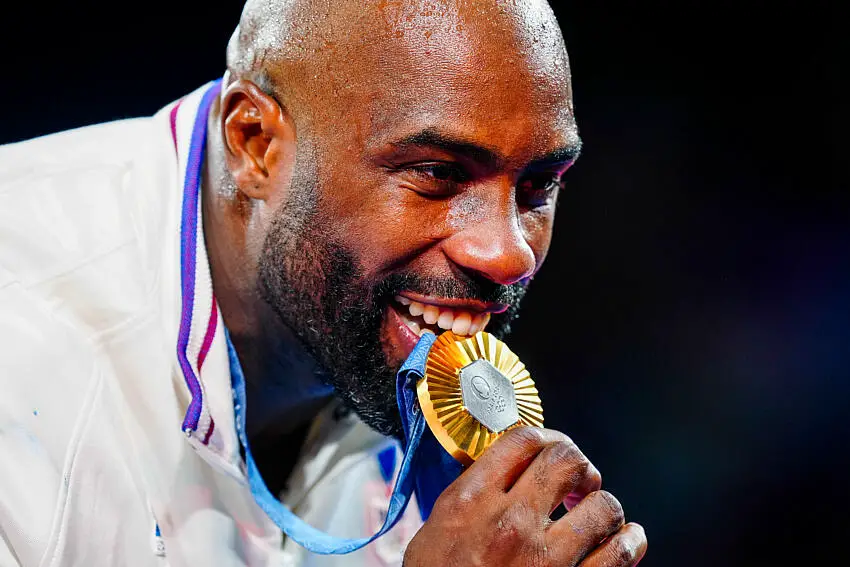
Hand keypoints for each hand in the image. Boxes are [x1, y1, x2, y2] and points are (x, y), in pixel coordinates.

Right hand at [404, 427, 646, 566]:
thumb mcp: (434, 530)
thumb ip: (468, 495)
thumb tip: (503, 470)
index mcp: (471, 501)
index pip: (523, 440)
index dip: (547, 438)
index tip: (552, 449)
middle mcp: (509, 522)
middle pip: (567, 460)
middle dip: (579, 466)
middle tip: (577, 482)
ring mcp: (544, 558)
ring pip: (603, 505)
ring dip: (604, 507)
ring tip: (597, 516)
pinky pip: (618, 554)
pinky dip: (629, 542)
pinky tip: (627, 540)